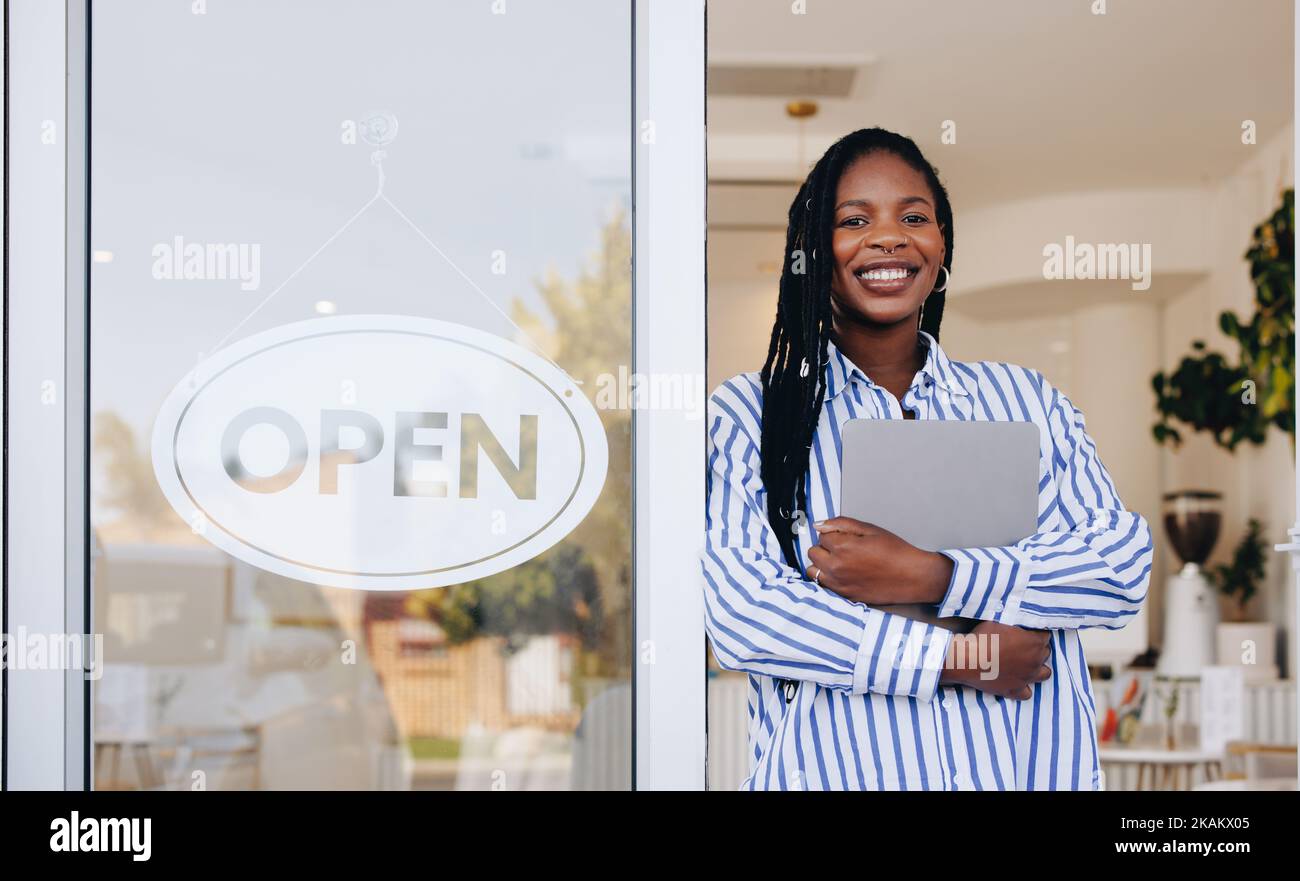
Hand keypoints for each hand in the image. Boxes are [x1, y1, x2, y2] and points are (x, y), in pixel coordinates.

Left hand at [804, 516, 953, 605]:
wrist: (912, 576)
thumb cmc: (895, 551)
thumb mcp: (869, 529)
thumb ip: (841, 524)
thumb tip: (819, 525)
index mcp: (842, 547)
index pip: (821, 535)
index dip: (833, 534)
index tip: (845, 537)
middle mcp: (837, 566)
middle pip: (813, 552)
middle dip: (824, 548)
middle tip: (842, 548)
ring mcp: (839, 583)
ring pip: (813, 570)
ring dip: (821, 564)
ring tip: (838, 561)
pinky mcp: (844, 595)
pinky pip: (823, 585)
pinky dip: (827, 578)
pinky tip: (842, 574)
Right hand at [940, 621, 1051, 699]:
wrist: (968, 660)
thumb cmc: (983, 638)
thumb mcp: (1000, 623)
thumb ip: (1014, 627)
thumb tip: (1015, 626)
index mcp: (1034, 642)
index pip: (1045, 636)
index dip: (1035, 633)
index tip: (1026, 632)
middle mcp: (1035, 661)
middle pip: (1045, 653)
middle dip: (1037, 649)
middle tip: (1023, 645)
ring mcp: (1026, 678)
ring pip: (1045, 674)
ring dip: (1038, 668)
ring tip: (1026, 663)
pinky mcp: (1014, 690)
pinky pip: (1027, 693)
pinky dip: (1023, 687)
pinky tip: (1016, 681)